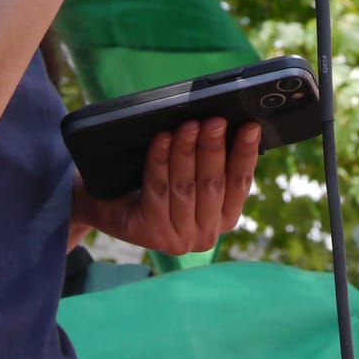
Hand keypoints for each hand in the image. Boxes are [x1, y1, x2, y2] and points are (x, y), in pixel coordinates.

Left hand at [72, 117, 260, 253]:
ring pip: (185, 187)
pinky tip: (161, 139)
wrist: (108, 205)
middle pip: (213, 184)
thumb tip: (225, 121)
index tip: (250, 127)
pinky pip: (158, 190)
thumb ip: (210, 158)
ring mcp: (179, 238)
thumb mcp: (189, 173)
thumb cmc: (158, 181)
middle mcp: (206, 234)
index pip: (240, 183)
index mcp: (225, 217)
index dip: (246, 154)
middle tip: (214, 120)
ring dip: (187, 152)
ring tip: (188, 125)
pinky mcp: (151, 233)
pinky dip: (160, 161)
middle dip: (214, 148)